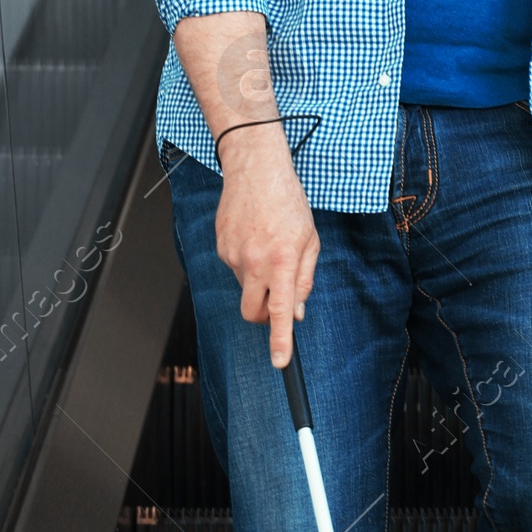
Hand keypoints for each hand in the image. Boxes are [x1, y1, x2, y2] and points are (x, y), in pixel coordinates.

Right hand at [214, 127, 319, 366]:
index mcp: (282, 261)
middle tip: (276, 302)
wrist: (255, 170)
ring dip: (258, 280)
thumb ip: (304, 279)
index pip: (279, 311)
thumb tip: (296, 312)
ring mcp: (233, 256)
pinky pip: (235, 268)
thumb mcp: (310, 241)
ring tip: (268, 247)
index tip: (280, 361)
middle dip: (263, 317)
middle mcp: (255, 262)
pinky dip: (246, 262)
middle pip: (252, 312)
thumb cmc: (288, 202)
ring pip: (245, 288)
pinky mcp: (221, 248)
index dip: (280, 340)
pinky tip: (254, 238)